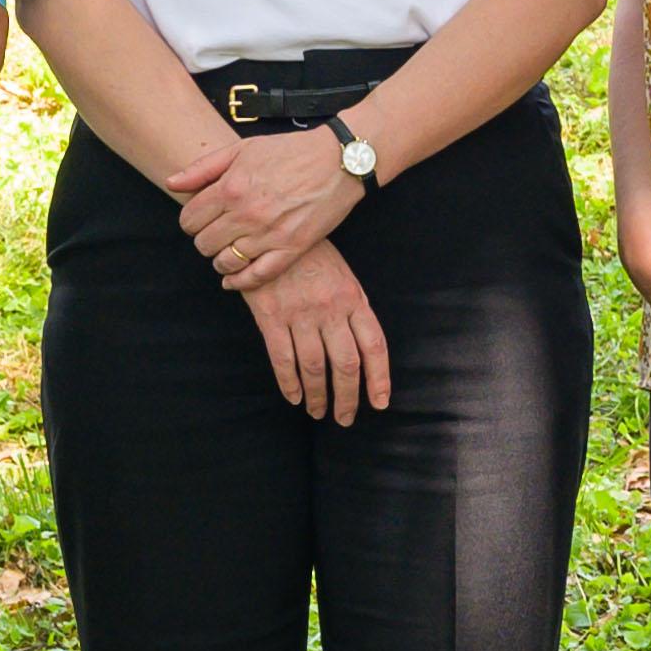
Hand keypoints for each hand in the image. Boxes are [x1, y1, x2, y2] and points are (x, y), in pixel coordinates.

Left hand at [177, 126, 363, 291]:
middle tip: (215, 234)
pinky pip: (256, 276)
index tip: (200, 220)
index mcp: (230, 188)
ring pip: (225, 263)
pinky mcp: (291, 249)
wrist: (338, 160)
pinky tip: (233, 280)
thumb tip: (171, 183)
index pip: (189, 220)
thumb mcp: (242, 149)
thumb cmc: (290, 151)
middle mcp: (246, 214)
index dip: (190, 222)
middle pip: (204, 244)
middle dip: (204, 240)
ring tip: (227, 251)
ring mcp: (269, 234)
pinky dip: (239, 282)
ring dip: (220, 260)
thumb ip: (203, 168)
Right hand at [245, 240, 392, 423]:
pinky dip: (289, 383)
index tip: (379, 403)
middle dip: (348, 398)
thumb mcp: (344, 276)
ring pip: (315, 367)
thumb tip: (363, 350)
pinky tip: (294, 397)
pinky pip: (283, 359)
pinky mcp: (271, 317)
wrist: (272, 231)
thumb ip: (353, 309)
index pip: (374, 346)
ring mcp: (301, 314)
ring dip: (318, 396)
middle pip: (346, 364)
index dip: (379, 379)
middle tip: (345, 419)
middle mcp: (331, 310)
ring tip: (318, 412)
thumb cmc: (312, 255)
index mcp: (354, 299)